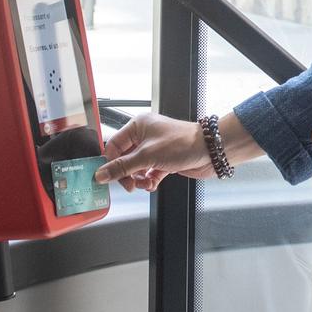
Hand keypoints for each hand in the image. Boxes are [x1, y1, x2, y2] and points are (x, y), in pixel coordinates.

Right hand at [94, 113, 215, 191]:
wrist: (209, 151)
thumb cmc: (182, 143)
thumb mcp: (147, 156)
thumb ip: (122, 167)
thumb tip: (101, 174)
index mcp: (137, 126)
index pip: (114, 145)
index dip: (109, 162)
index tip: (107, 177)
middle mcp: (145, 136)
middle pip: (124, 159)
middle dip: (126, 174)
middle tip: (129, 185)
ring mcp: (155, 149)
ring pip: (136, 168)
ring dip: (138, 179)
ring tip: (145, 184)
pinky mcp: (164, 161)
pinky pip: (149, 173)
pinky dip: (149, 181)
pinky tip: (153, 184)